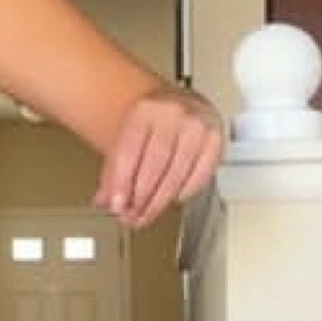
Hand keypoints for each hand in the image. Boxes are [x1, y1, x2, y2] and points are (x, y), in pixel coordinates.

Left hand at [93, 86, 225, 229]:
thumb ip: (112, 172)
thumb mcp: (124, 140)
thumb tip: (106, 201)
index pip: (129, 152)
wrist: (175, 103)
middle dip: (141, 198)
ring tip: (146, 214)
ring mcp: (198, 126)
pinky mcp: (216, 139)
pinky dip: (185, 192)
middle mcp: (173, 114)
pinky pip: (200, 175)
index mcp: (144, 110)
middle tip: (131, 216)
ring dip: (160, 201)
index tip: (116, 206)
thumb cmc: (148, 124)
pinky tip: (172, 199)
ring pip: (177, 174)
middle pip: (155, 166)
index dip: (122, 184)